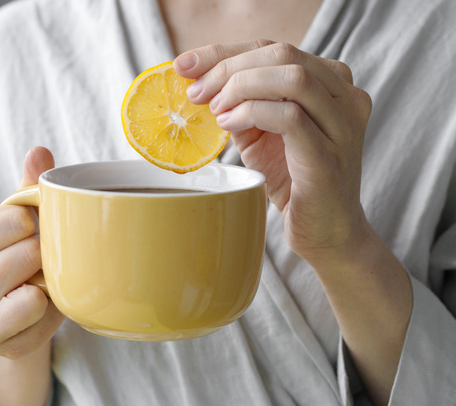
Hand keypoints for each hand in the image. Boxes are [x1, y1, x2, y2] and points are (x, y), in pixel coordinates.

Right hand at [0, 147, 63, 358]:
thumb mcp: (21, 231)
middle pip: (23, 250)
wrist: (14, 328)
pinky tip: (38, 309)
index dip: (33, 224)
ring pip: (27, 281)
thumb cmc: (18, 271)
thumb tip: (38, 150)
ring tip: (40, 285)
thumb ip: (28, 191)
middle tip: (42, 264)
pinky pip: (33, 310)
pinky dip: (46, 310)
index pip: (9, 218)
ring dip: (46, 282)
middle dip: (43, 254)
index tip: (33, 234)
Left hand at [174, 40, 373, 264]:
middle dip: (228, 67)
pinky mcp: (328, 153)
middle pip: (282, 54)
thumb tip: (199, 84)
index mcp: (330, 83)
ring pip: (290, 77)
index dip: (224, 52)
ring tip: (214, 109)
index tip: (185, 65)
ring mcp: (342, 124)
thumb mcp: (261, 134)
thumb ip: (240, 105)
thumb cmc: (294, 180)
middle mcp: (345, 96)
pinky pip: (288, 116)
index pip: (273, 49)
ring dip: (240, 87)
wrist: (325, 231)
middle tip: (196, 91)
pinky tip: (229, 125)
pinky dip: (251, 113)